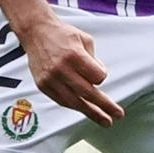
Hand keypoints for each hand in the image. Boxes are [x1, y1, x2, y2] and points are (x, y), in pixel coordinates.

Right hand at [17, 11, 122, 125]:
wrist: (36, 32)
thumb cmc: (62, 35)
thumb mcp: (85, 40)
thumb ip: (94, 60)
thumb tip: (100, 79)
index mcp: (74, 55)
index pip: (97, 77)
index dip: (101, 77)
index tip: (99, 74)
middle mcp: (62, 69)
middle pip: (88, 93)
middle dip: (104, 107)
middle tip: (117, 116)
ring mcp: (51, 79)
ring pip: (74, 102)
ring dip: (91, 113)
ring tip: (104, 121)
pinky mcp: (43, 85)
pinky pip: (61, 101)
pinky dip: (74, 106)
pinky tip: (84, 110)